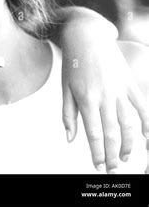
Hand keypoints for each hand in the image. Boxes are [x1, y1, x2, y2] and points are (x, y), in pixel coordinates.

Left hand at [61, 36, 147, 173]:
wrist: (87, 38)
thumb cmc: (73, 65)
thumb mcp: (65, 89)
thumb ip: (68, 115)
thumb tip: (71, 139)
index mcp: (86, 99)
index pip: (94, 133)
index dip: (97, 152)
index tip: (98, 166)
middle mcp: (105, 97)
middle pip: (113, 133)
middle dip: (113, 154)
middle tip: (111, 168)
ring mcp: (120, 90)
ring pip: (129, 124)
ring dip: (129, 144)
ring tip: (125, 158)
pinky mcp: (130, 84)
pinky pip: (142, 108)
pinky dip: (146, 125)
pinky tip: (144, 139)